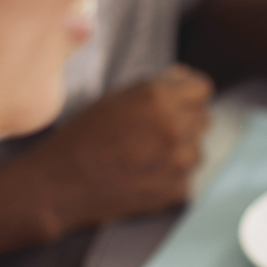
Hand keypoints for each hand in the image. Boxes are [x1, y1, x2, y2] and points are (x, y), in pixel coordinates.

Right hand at [28, 65, 212, 233]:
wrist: (62, 184)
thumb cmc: (83, 138)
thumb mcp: (114, 98)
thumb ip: (155, 86)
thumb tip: (184, 77)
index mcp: (159, 97)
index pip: (203, 89)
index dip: (189, 95)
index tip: (178, 104)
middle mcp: (175, 126)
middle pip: (204, 119)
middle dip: (185, 122)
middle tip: (154, 133)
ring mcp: (180, 161)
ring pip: (197, 149)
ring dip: (180, 151)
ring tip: (146, 156)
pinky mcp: (178, 189)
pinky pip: (187, 177)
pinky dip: (172, 176)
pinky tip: (144, 176)